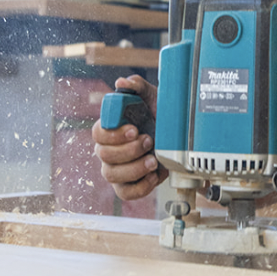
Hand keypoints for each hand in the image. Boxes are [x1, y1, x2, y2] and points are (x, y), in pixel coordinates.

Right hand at [92, 75, 166, 201]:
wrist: (178, 139)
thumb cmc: (160, 117)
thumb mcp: (153, 98)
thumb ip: (138, 86)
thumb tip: (122, 82)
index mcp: (110, 130)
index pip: (98, 133)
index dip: (114, 134)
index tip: (135, 129)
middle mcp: (108, 151)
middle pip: (104, 155)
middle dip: (129, 150)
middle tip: (149, 141)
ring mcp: (116, 170)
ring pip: (112, 175)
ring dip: (134, 168)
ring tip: (153, 160)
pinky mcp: (127, 186)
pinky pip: (125, 193)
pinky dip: (140, 186)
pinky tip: (154, 175)